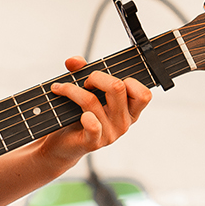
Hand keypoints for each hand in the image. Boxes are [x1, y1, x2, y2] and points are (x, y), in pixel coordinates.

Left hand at [38, 55, 151, 169]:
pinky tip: (71, 108)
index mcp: (129, 111)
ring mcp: (110, 134)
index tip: (106, 81)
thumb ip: (82, 71)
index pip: (143, 94)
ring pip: (93, 101)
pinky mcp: (94, 142)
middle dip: (96, 77)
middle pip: (118, 88)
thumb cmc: (78, 116)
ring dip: (72, 90)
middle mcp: (124, 123)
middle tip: (84, 83)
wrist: (62, 144)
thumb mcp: (85, 91)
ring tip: (61, 89)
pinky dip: (82, 114)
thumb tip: (74, 60)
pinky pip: (92, 125)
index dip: (124, 79)